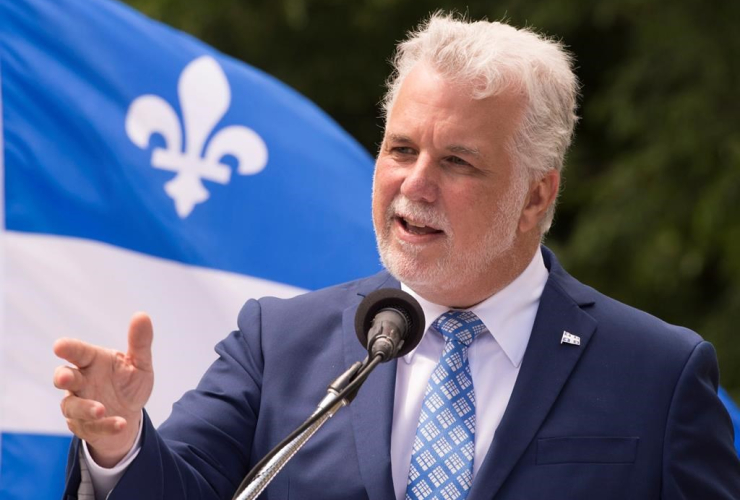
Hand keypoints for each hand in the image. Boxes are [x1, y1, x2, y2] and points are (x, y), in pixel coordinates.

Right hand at [53, 312, 153, 466]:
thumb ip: (140, 342)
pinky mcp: (82, 425)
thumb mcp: (140, 364)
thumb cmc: (129, 383)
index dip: (68, 348)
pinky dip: (105, 426)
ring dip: (85, 408)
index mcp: (92, 361)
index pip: (78, 352)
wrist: (129, 415)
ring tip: (102, 409)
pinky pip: (90, 427)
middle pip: (64, 377)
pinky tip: (121, 424)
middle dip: (62, 377)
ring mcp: (78, 404)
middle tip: (65, 378)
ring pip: (72, 406)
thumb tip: (142, 315)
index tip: (59, 346)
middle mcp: (81, 381)